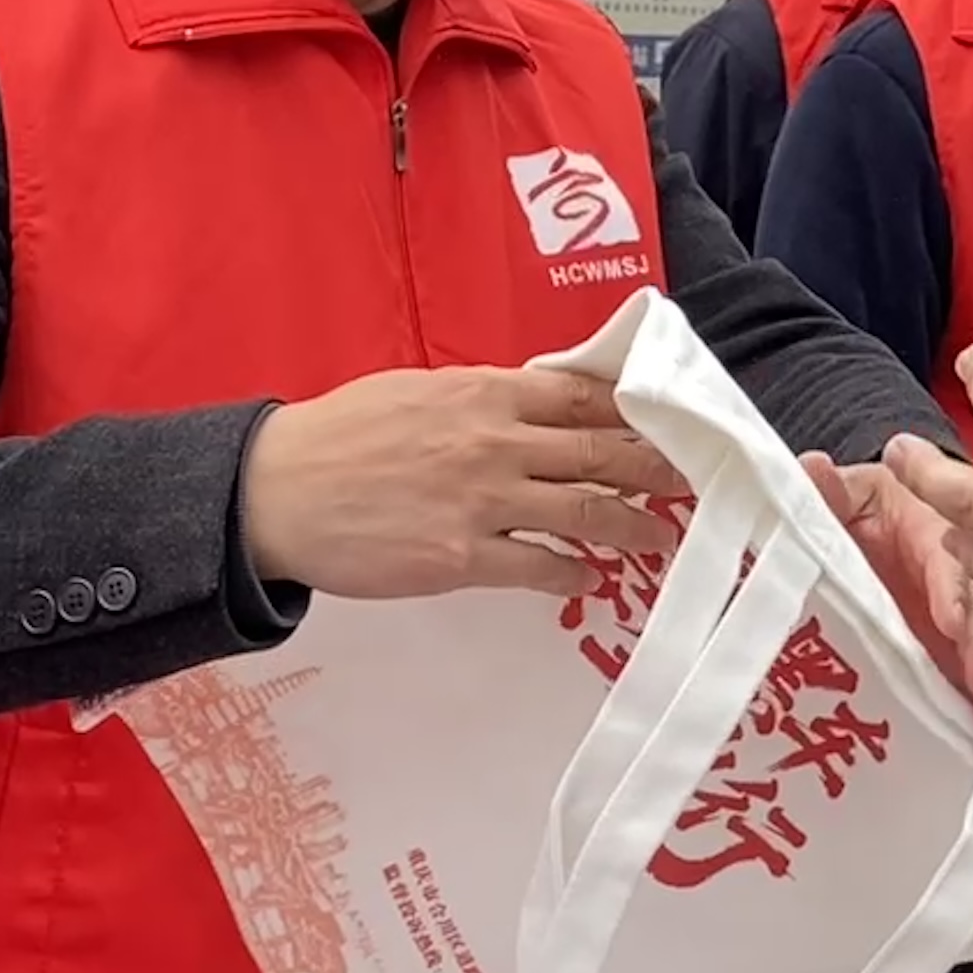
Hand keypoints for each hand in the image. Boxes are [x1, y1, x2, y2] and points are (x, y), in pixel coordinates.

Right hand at [239, 366, 679, 599]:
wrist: (276, 491)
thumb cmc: (341, 437)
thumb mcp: (417, 392)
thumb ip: (483, 399)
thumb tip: (538, 403)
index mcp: (484, 393)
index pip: (585, 397)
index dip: (637, 413)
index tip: (673, 424)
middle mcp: (495, 442)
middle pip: (601, 453)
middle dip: (656, 469)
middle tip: (696, 482)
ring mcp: (482, 502)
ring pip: (585, 513)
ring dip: (633, 527)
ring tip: (662, 537)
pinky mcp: (461, 557)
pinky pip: (539, 568)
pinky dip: (573, 574)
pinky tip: (589, 579)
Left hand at [803, 452, 972, 752]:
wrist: (890, 517)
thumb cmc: (871, 506)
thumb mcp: (851, 493)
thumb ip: (831, 491)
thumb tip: (811, 467)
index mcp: (935, 532)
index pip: (948, 561)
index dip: (952, 591)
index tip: (952, 621)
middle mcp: (963, 571)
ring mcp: (971, 609)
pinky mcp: (969, 641)